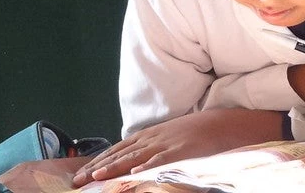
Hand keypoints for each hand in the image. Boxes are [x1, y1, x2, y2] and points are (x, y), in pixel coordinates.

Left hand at [72, 108, 285, 185]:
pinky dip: (149, 165)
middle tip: (77, 181)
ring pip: (136, 156)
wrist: (227, 122)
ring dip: (115, 167)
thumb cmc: (200, 133)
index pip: (118, 149)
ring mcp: (169, 143)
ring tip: (97, 178)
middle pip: (121, 153)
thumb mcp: (172, 138)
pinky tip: (135, 173)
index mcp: (151, 135)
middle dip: (98, 167)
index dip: (99, 161)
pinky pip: (163, 159)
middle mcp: (155, 138)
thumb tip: (134, 162)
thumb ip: (153, 148)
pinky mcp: (184, 150)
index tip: (81, 173)